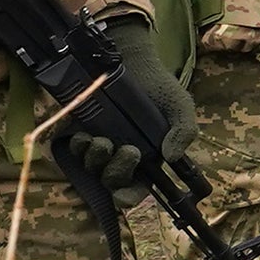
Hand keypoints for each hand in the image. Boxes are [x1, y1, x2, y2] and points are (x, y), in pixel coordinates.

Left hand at [60, 17, 205, 189]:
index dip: (129, 197)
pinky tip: (86, 134)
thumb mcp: (179, 107)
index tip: (124, 193)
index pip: (137, 190)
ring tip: (102, 139)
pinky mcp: (84, 133)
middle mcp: (123, 157)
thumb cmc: (157, 87)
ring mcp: (102, 146)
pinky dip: (80, 147)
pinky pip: (76, 151)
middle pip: (113, 182)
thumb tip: (172, 157)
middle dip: (116, 172)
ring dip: (96, 158)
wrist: (131, 62)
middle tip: (126, 150)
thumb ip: (184, 131)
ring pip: (93, 168)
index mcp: (148, 158)